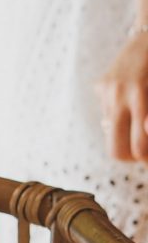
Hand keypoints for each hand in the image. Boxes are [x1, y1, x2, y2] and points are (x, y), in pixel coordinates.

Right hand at [97, 31, 147, 161]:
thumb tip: (144, 131)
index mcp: (139, 96)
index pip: (136, 147)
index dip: (144, 158)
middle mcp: (118, 97)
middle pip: (115, 149)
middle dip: (130, 156)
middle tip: (143, 151)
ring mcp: (106, 91)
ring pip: (111, 130)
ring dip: (126, 131)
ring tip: (139, 118)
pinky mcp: (100, 85)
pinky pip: (107, 111)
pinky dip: (120, 113)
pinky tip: (131, 99)